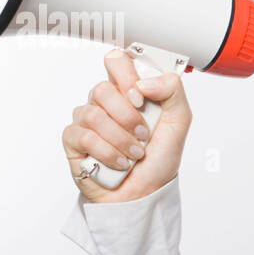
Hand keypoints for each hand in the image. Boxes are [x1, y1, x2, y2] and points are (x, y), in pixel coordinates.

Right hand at [61, 49, 192, 202]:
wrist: (145, 193)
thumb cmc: (158, 158)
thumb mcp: (179, 122)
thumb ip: (173, 92)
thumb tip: (145, 82)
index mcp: (129, 92)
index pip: (117, 61)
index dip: (125, 75)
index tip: (140, 97)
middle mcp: (105, 103)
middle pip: (103, 89)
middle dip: (128, 117)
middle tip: (143, 134)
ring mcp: (87, 121)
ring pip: (93, 114)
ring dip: (121, 139)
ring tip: (134, 154)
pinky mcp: (74, 141)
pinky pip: (84, 137)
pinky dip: (108, 153)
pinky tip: (120, 163)